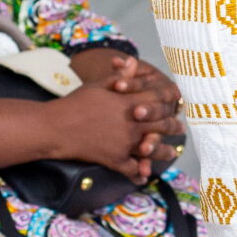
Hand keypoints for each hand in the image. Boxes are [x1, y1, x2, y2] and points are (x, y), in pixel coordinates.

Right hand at [39, 82, 170, 181]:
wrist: (56, 127)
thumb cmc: (76, 103)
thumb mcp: (98, 85)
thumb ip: (120, 77)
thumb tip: (134, 61)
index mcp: (128, 103)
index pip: (157, 101)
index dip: (169, 101)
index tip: (177, 102)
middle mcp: (131, 123)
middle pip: (160, 125)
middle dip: (172, 126)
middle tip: (180, 127)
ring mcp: (124, 143)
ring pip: (151, 148)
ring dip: (163, 151)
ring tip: (171, 152)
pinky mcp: (115, 159)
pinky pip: (131, 169)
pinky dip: (139, 174)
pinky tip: (144, 176)